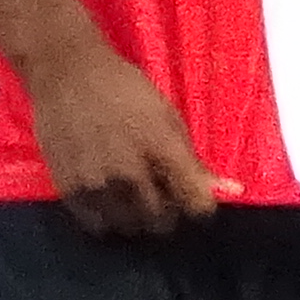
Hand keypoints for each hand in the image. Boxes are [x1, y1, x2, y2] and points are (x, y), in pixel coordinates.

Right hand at [25, 29, 223, 238]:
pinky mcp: (70, 190)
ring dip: (136, 217)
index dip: (198, 204)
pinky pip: (98, 225)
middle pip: (162, 221)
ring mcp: (98, 184)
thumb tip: (232, 189)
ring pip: (129, 227)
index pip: (196, 204)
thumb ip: (194, 159)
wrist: (67, 72)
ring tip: (131, 195)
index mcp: (163, 148)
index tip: (192, 197)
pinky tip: (108, 196)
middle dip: (167, 212)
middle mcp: (131, 172)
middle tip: (158, 193)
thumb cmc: (124, 88)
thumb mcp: (167, 115)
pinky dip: (107, 217)